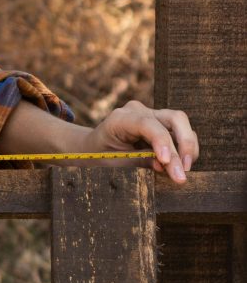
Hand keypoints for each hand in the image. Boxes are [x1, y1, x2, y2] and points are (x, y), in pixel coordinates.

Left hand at [81, 100, 198, 183]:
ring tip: (182, 171)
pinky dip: (185, 149)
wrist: (95, 147)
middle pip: (175, 118)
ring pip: (182, 124)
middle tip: (184, 171)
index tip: (166, 162)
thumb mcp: (116, 160)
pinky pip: (180, 132)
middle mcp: (139, 111)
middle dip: (185, 145)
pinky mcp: (161, 123)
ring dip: (188, 148)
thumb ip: (140, 161)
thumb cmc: (102, 154)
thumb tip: (166, 166)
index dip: (161, 142)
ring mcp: (152, 114)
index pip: (147, 124)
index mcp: (121, 118)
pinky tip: (179, 165)